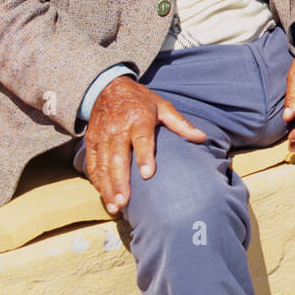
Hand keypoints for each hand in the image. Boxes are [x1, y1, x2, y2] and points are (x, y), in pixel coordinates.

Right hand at [84, 75, 207, 214]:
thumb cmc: (141, 100)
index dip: (144, 156)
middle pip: (118, 156)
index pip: (141, 139)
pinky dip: (96, 180)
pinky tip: (104, 195)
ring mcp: (102, 135)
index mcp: (138, 118)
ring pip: (102, 164)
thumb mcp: (162, 106)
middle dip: (120, 181)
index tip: (147, 175)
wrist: (108, 88)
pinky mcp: (91, 141)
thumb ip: (180, 124)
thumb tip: (202, 137)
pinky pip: (92, 163)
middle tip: (125, 201)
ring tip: (115, 206)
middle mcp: (118, 128)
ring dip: (107, 186)